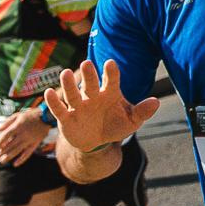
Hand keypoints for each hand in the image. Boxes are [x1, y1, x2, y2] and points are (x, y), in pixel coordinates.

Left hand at [0, 110, 50, 165]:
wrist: (46, 117)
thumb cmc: (29, 116)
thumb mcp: (18, 115)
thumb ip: (7, 122)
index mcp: (18, 126)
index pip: (6, 135)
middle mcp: (23, 134)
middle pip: (11, 144)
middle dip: (3, 150)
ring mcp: (29, 140)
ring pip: (18, 150)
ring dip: (9, 156)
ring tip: (2, 161)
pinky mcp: (35, 144)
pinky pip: (27, 153)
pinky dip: (21, 159)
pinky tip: (15, 164)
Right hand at [43, 59, 159, 171]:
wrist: (96, 141)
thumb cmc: (114, 125)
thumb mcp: (131, 121)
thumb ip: (142, 111)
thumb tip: (156, 102)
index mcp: (109, 94)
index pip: (111, 81)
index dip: (111, 73)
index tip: (110, 63)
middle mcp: (93, 96)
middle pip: (90, 84)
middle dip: (89, 75)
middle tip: (87, 63)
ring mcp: (79, 106)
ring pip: (73, 94)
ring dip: (69, 85)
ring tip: (65, 73)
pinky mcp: (67, 118)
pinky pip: (59, 109)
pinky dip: (53, 102)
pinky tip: (48, 92)